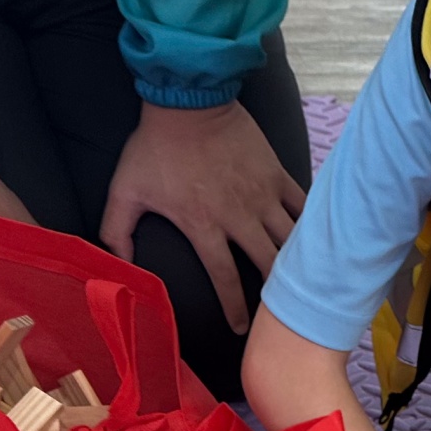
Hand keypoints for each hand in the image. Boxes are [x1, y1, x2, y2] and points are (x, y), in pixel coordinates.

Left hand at [101, 100, 305, 336]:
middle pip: (269, 265)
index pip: (226, 279)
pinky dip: (309, 224)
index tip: (242, 329)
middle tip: (280, 310)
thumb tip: (117, 264)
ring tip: (303, 282)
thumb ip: (116, 232)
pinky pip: (301, 205)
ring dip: (298, 262)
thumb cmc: (154, 148)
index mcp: (204, 226)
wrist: (188, 101)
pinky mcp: (276, 174)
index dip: (235, 309)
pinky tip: (315, 239)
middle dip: (276, 293)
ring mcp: (262, 195)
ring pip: (291, 239)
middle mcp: (239, 217)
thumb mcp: (125, 192)